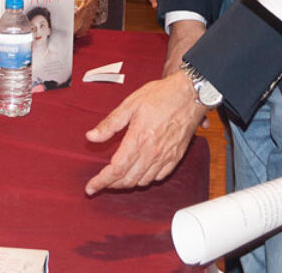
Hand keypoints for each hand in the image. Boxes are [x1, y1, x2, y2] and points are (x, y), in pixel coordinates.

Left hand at [84, 72, 205, 194]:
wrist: (189, 95)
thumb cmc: (161, 96)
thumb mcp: (130, 105)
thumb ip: (110, 124)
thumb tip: (92, 137)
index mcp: (139, 139)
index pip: (116, 169)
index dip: (101, 181)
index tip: (91, 187)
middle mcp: (152, 152)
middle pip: (128, 180)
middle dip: (111, 184)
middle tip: (101, 182)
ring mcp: (165, 157)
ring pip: (142, 181)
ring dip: (127, 183)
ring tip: (117, 178)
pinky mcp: (175, 158)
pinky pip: (158, 177)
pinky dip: (145, 179)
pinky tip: (139, 172)